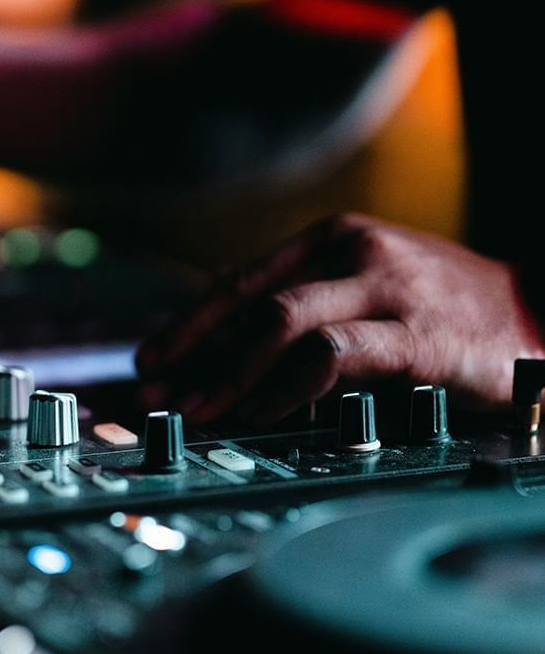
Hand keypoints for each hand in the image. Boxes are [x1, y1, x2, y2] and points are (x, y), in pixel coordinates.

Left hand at [137, 213, 544, 422]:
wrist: (537, 316)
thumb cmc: (441, 310)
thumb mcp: (364, 290)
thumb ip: (302, 307)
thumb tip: (223, 352)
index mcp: (331, 240)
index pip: (237, 282)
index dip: (186, 326)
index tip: (148, 360)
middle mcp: (353, 252)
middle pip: (249, 303)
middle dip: (193, 354)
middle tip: (156, 393)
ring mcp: (386, 288)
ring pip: (280, 324)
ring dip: (229, 375)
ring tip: (199, 412)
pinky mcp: (415, 334)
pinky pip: (330, 358)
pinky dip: (285, 388)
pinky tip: (261, 413)